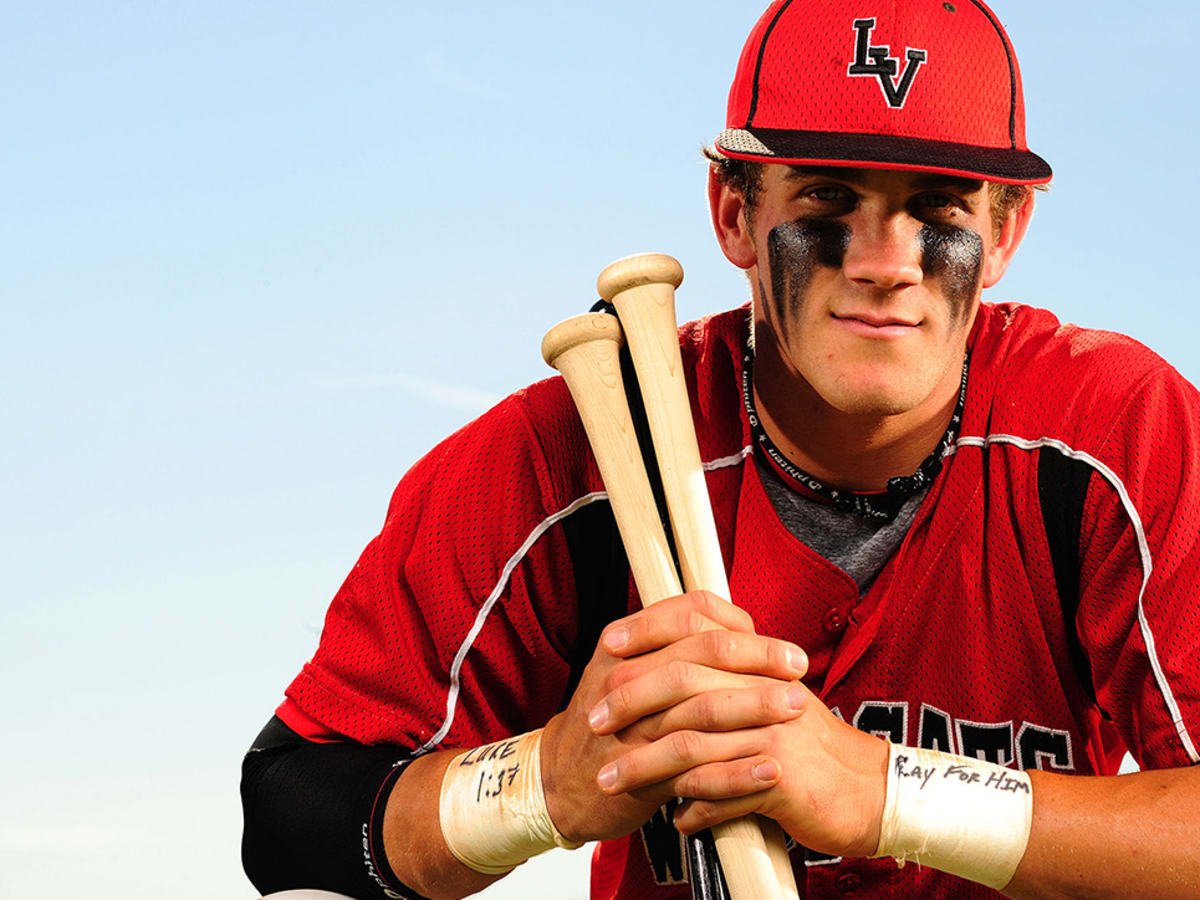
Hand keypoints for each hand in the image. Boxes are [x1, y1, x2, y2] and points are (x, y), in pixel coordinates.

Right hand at [540, 591, 808, 842]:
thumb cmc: (611, 721)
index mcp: (624, 643)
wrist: (562, 780)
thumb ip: (678, 647)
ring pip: (700, 708)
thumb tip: (743, 629)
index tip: (788, 651)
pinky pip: (693, 768)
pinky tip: (768, 770)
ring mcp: (628, 724)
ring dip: (754, 708)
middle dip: (759, 662)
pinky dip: (735, 771)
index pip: (692, 616)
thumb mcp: (632, 670)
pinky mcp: (636, 773)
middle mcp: (623, 676)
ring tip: (796, 713)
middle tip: (800, 675)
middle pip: (702, 656)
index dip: (746, 630)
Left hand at [590, 612, 888, 858]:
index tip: (606, 647)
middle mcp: (765, 692)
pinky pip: (722, 793)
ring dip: (645, 766)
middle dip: (630, 703)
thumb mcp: (771, 699)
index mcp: (760, 666)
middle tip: (593, 723)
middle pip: (683, 685)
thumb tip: (673, 663)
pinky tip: (675, 818)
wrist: (872, 789)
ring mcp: (773, 735)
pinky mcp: (782, 779)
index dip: (647, 634)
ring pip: (692, 744)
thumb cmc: (813, 749)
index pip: (696, 631)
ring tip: (611, 782)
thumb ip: (729, 679)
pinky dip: (693, 808)